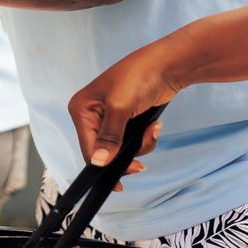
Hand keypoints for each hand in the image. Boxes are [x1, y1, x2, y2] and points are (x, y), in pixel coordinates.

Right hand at [66, 44, 174, 186]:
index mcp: (82, 110)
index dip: (104, 166)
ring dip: (140, 145)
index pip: (88, 149)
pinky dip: (145, 138)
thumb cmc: (137, 77)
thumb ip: (109, 137)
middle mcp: (92, 115)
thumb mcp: (120, 107)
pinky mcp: (126, 120)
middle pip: (105, 152)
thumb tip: (98, 162)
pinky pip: (132, 141)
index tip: (121, 182)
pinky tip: (154, 126)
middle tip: (141, 164)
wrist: (165, 66)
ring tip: (152, 130)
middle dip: (127, 155)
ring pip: (121, 150)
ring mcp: (110, 118)